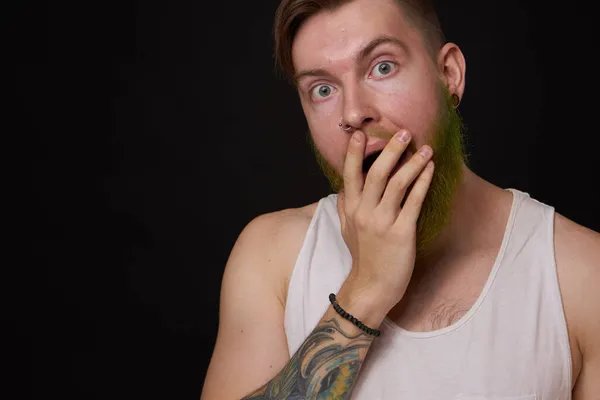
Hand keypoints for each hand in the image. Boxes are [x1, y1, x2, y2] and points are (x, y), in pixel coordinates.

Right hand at [337, 130, 434, 311]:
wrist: (372, 286)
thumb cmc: (363, 256)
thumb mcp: (347, 229)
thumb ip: (345, 206)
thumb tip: (343, 187)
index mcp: (350, 209)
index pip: (349, 174)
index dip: (353, 152)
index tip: (360, 133)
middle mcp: (364, 212)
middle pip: (376, 173)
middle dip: (390, 149)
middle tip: (405, 132)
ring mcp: (382, 222)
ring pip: (397, 184)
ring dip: (412, 163)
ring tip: (426, 148)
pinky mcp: (401, 233)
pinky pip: (414, 202)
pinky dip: (423, 183)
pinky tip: (430, 170)